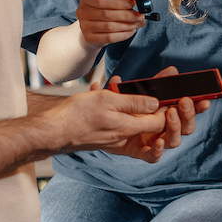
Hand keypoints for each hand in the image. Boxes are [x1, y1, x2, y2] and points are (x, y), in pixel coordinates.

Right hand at [44, 86, 168, 153]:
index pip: (160, 122)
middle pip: (149, 121)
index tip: (170, 93)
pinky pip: (117, 121)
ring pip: (132, 119)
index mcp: (127, 128)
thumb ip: (134, 102)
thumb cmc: (76, 115)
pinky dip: (116, 107)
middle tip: (157, 85)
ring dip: (131, 101)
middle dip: (154, 103)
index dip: (168, 108)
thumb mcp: (107, 100)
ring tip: (117, 82)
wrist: (51, 132)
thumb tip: (156, 104)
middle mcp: (124, 137)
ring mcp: (114, 139)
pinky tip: (105, 89)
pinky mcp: (104, 137)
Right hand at [76, 0, 147, 46]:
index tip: (132, 4)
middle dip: (127, 15)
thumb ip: (118, 1)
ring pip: (109, 27)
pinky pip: (109, 37)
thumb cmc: (101, 11)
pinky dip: (123, 34)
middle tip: (140, 16)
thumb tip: (133, 2)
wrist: (91, 28)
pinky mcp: (89, 38)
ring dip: (128, 25)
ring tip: (138, 23)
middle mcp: (82, 12)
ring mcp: (84, 26)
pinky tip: (131, 31)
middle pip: (107, 14)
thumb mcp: (107, 2)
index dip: (118, 3)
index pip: (101, 1)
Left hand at [98, 68, 209, 162]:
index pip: (187, 112)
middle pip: (186, 127)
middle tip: (184, 102)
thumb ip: (153, 83)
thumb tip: (172, 70)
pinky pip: (153, 156)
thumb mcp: (136, 92)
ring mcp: (153, 141)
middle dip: (188, 115)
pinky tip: (157, 142)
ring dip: (175, 128)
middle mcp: (163, 129)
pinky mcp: (140, 151)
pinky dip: (158, 150)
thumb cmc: (119, 106)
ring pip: (173, 141)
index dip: (198, 107)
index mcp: (166, 114)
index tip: (204, 99)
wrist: (95, 122)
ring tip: (169, 114)